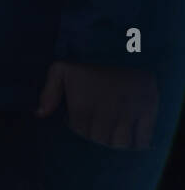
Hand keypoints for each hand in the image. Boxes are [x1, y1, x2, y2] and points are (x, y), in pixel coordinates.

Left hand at [37, 61, 158, 149]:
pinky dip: (139, 142)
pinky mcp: (149, 110)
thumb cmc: (91, 61)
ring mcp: (128, 113)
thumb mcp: (63, 69)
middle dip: (98, 138)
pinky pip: (142, 138)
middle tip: (101, 130)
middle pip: (99, 141)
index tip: (85, 124)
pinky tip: (134, 139)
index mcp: (82, 107)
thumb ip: (50, 91)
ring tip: (115, 136)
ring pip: (119, 144)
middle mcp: (105, 113)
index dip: (81, 131)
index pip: (79, 133)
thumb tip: (39, 114)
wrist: (126, 45)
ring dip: (117, 143)